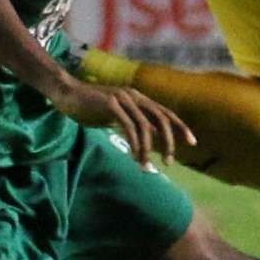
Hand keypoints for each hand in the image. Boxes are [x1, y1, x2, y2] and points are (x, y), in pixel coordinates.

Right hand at [47, 79, 192, 166]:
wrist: (67, 93)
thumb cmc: (91, 106)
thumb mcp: (117, 116)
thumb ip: (134, 123)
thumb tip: (151, 137)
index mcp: (139, 98)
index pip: (166, 113)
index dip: (181, 127)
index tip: (192, 143)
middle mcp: (135, 96)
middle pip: (162, 118)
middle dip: (170, 141)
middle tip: (169, 161)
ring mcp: (123, 98)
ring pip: (145, 126)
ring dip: (148, 149)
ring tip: (146, 165)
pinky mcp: (111, 104)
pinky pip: (129, 126)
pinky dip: (135, 143)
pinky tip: (134, 156)